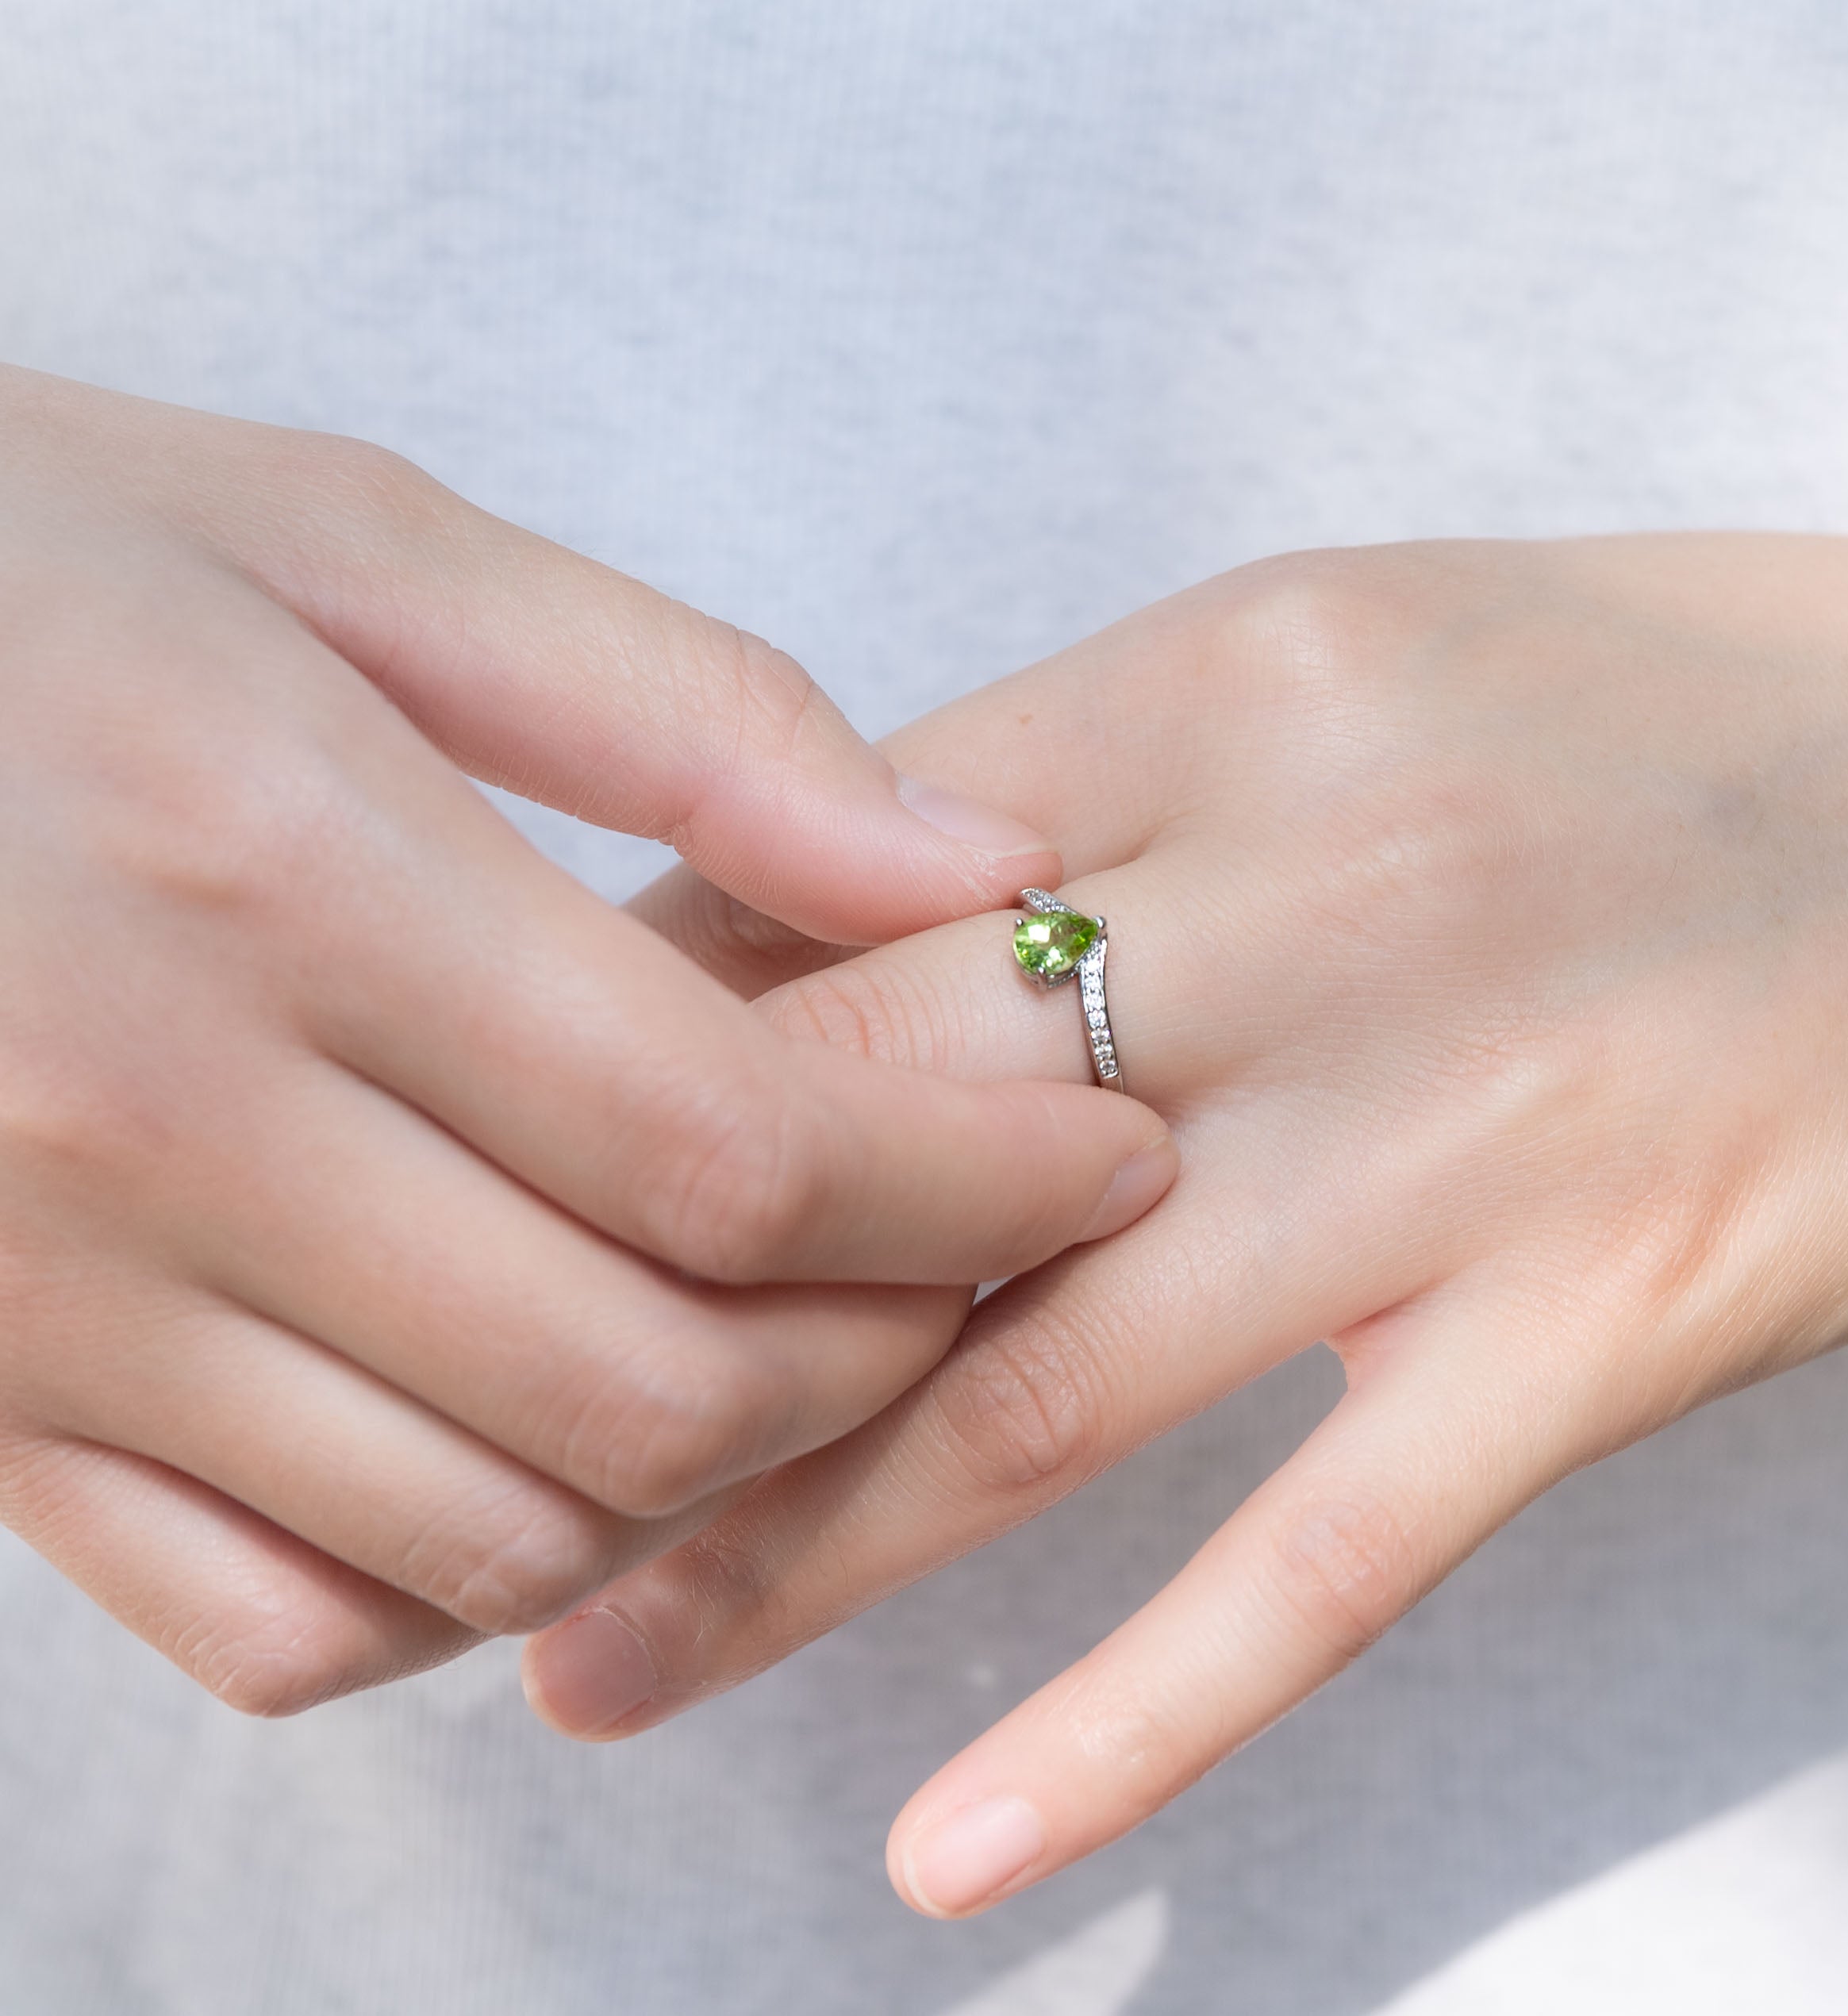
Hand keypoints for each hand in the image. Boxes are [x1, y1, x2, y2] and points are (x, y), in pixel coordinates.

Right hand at [0, 368, 1173, 1712]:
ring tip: (803, 1342)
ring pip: (486, 1535)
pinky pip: (265, 1622)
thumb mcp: (346, 541)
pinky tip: (546, 1452)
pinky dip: (459, 1588)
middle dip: (884, 1347)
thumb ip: (686, 706)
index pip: (734, 1141)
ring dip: (706, 1478)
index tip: (1109, 1153)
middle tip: (981, 1254)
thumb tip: (966, 861)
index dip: (975, 1183)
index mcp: (281, 878)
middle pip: (646, 1376)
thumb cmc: (11, 560)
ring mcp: (40, 1307)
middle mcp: (151, 1132)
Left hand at [526, 534, 1847, 1911]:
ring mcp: (1475, 1124)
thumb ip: (1089, 781)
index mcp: (1234, 683)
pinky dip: (1124, 1719)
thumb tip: (811, 924)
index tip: (482, 1162)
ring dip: (783, 1545)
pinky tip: (943, 1854)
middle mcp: (1330, 890)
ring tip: (579, 1665)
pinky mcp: (1617, 1316)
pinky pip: (1327, 1557)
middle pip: (883, 1134)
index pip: (825, 885)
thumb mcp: (1351, 658)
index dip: (623, 1040)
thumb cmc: (1662, 710)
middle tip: (437, 1453)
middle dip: (634, 1301)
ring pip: (1044, 1376)